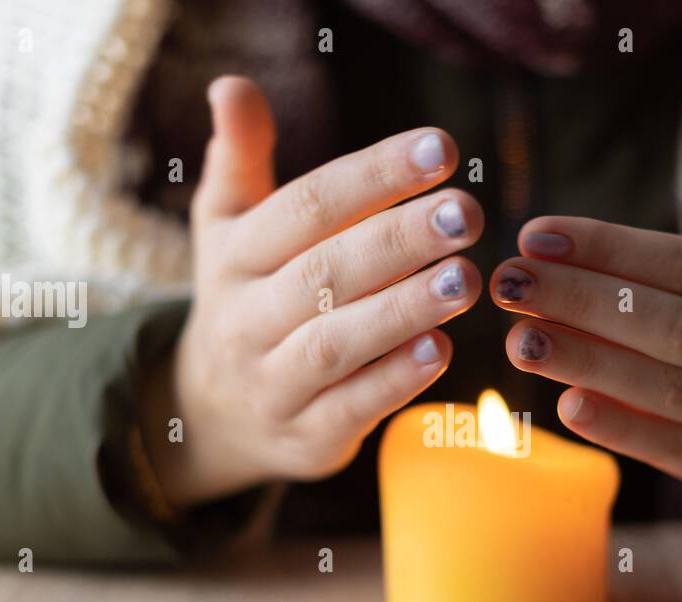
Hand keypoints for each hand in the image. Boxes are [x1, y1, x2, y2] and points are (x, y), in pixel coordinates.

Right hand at [142, 77, 483, 506]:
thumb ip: (240, 160)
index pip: (306, 207)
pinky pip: (351, 407)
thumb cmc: (245, 301)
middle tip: (467, 212)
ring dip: (403, 310)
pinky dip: (395, 380)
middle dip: (398, 240)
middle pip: (324, 273)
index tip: (441, 148)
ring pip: (336, 343)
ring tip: (466, 279)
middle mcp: (245, 320)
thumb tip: (231, 84)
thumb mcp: (228, 231)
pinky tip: (443, 350)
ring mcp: (273, 383)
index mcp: (234, 257)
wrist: (214, 415)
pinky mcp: (306, 436)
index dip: (373, 176)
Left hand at [490, 81, 681, 492]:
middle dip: (584, 304)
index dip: (609, 250)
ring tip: (517, 339)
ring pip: (670, 390)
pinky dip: (620, 430)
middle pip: (674, 328)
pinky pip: (673, 451)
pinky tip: (563, 403)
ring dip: (588, 364)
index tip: (532, 234)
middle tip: (507, 284)